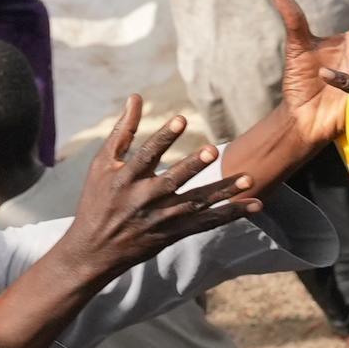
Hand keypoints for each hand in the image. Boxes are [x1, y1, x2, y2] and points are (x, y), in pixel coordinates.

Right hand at [59, 96, 264, 280]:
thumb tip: (136, 97)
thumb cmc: (97, 200)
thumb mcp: (102, 164)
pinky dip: (231, 214)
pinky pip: (207, 224)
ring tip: (248, 178)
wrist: (93, 251)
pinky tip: (255, 204)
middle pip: (173, 181)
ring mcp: (161, 219)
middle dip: (193, 166)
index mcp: (126, 179)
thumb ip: (123, 131)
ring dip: (223, 192)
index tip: (181, 119)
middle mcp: (144, 199)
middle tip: (213, 150)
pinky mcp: (173, 234)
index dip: (164, 137)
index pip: (147, 155)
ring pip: (196, 204)